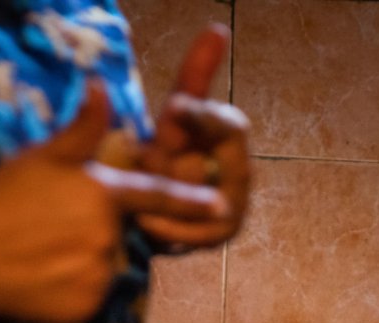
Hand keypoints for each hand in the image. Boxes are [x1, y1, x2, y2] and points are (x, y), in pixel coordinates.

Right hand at [0, 81, 227, 322]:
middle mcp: (108, 235)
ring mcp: (98, 274)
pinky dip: (73, 291)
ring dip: (84, 262)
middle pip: (118, 235)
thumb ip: (81, 130)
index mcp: (101, 194)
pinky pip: (90, 296)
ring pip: (105, 267)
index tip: (220, 205)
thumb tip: (100, 86)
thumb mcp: (39, 158)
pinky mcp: (85, 307)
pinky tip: (40, 280)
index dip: (188, 200)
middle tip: (50, 229)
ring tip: (41, 255)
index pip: (155, 195)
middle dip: (95, 232)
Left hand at [137, 24, 250, 249]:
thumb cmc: (165, 154)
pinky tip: (143, 222)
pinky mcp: (212, 238)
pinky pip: (189, 234)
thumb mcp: (175, 117)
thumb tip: (219, 28)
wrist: (150, 208)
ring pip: (202, 205)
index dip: (203, 117)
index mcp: (228, 140)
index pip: (228, 126)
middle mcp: (239, 176)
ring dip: (170, 200)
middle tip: (148, 159)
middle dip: (180, 167)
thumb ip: (197, 75)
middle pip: (215, 173)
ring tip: (140, 190)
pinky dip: (166, 228)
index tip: (174, 106)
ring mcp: (231, 210)